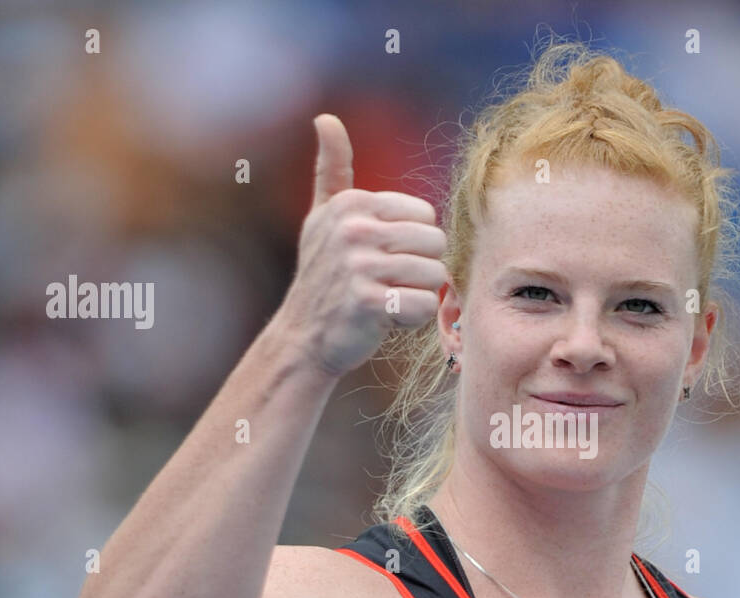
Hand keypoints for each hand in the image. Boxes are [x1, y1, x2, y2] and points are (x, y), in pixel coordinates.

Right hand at [274, 114, 448, 376]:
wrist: (304, 337)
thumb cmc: (323, 275)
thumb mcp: (323, 217)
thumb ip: (332, 169)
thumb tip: (325, 118)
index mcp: (352, 204)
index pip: (426, 215)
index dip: (413, 242)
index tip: (381, 257)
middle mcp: (353, 229)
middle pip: (435, 243)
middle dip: (420, 268)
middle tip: (387, 282)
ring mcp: (359, 266)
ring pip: (435, 275)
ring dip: (417, 294)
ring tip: (387, 299)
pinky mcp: (368, 303)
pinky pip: (424, 306)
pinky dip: (413, 319)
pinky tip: (386, 319)